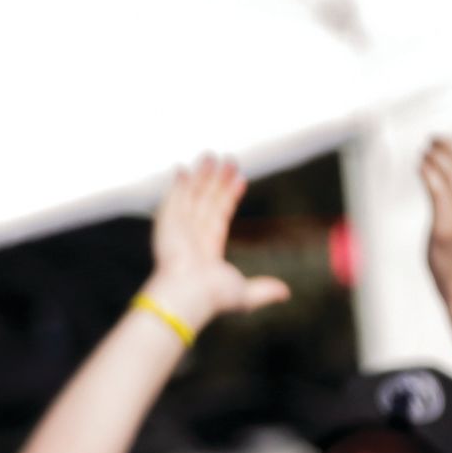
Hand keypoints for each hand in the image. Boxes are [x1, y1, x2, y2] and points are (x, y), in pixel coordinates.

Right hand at [145, 156, 291, 333]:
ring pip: (192, 197)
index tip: (240, 180)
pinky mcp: (166, 224)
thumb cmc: (211, 297)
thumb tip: (285, 293)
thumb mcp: (244, 294)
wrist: (185, 294)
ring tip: (210, 155)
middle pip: (207, 202)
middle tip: (229, 160)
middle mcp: (192, 239)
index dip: (230, 198)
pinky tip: (182, 170)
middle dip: (217, 181)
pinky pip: (172, 199)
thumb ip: (263, 290)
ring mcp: (178, 230)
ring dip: (200, 177)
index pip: (220, 217)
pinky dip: (176, 186)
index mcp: (207, 252)